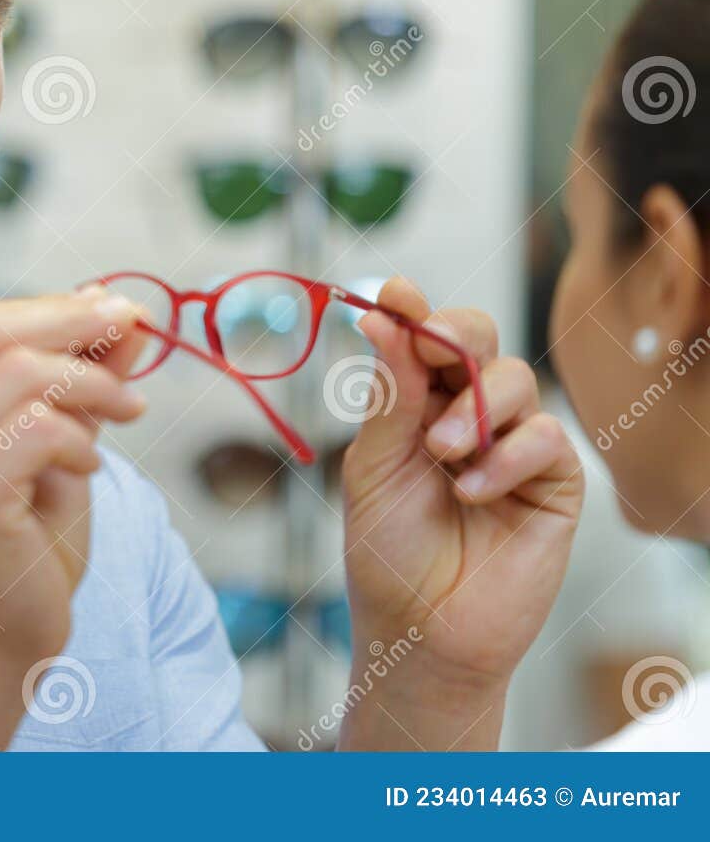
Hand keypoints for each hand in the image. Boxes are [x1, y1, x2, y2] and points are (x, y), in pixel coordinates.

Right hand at [0, 288, 145, 749]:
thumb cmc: (22, 551)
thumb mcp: (56, 448)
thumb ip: (79, 384)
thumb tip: (122, 314)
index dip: (52, 305)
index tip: (115, 308)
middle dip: (73, 320)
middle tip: (134, 329)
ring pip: (21, 372)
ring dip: (93, 382)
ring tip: (130, 410)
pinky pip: (38, 428)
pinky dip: (81, 436)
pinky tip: (91, 464)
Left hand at [339, 277, 582, 747]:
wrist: (420, 632)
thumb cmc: (388, 553)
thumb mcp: (373, 467)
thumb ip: (390, 397)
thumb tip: (380, 319)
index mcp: (414, 404)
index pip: (422, 339)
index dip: (413, 310)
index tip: (395, 294)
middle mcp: (465, 414)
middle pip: (478, 339)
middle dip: (455, 335)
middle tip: (430, 346)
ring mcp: (513, 444)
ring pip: (517, 379)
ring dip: (476, 408)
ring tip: (443, 454)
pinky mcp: (554, 483)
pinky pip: (547, 437)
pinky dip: (508, 456)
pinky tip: (474, 492)